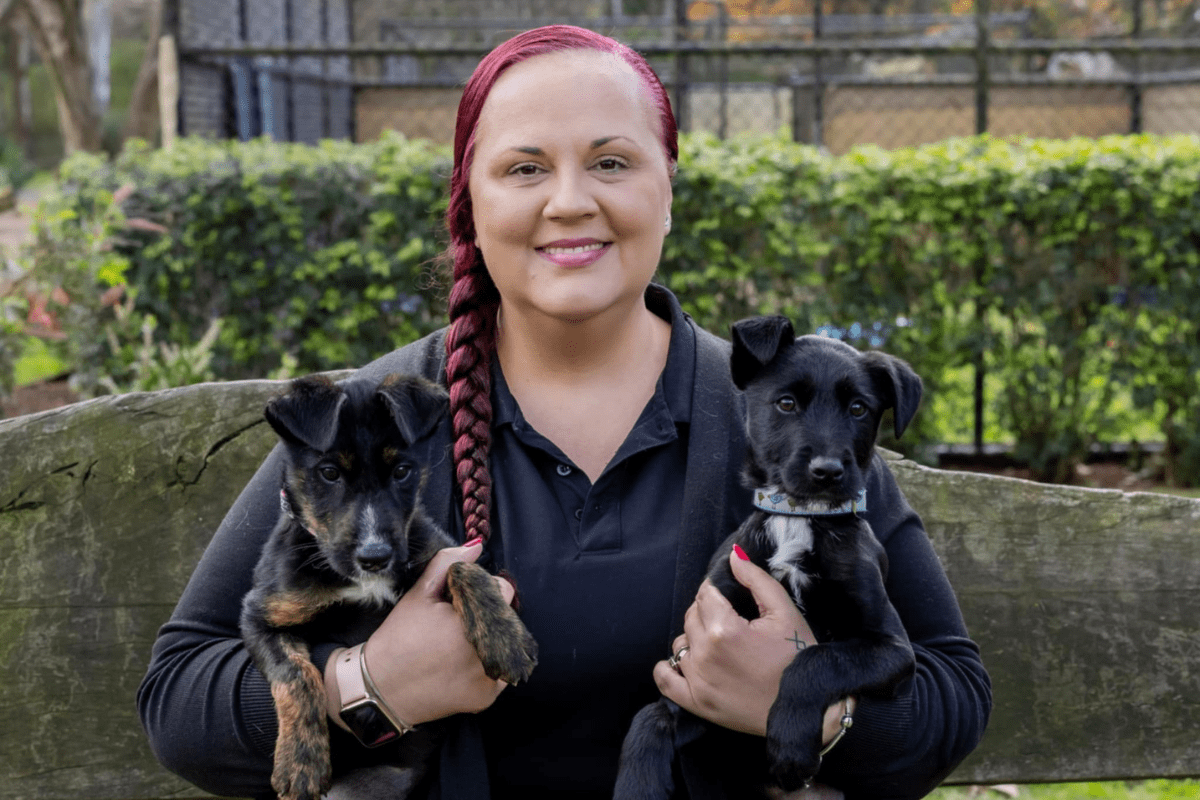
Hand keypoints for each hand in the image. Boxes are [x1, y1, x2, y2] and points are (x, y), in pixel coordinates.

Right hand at [325, 540, 514, 728]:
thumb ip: (448, 563)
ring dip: (490, 638)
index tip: (460, 599)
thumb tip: (476, 546)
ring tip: (456, 644)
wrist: (381, 687)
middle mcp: (487, 652)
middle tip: (455, 623)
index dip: (481, 589)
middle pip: (507, 617)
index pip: (503, 591)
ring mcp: (489, 679)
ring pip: (507, 644)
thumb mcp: (419, 594)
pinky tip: (460, 663)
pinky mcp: (486, 698)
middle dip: (487, 613)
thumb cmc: (399, 637)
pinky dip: (487, 665)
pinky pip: (499, 672)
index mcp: (472, 621)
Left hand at [655, 546, 850, 743]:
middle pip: (692, 616)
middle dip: (707, 611)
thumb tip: (733, 556)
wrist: (807, 707)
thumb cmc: (799, 658)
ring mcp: (699, 681)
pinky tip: (685, 661)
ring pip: (680, 643)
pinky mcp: (697, 703)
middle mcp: (706, 655)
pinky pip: (666, 680)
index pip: (705, 594)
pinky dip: (669, 667)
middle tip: (730, 619)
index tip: (729, 596)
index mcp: (725, 629)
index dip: (716, 590)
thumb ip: (756, 579)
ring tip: (718, 643)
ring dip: (694, 637)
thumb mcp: (784, 611)